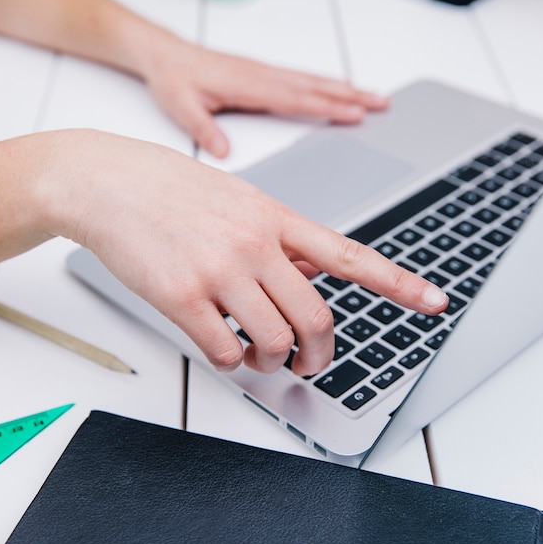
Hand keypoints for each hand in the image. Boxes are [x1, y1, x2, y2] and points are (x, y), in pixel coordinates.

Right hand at [46, 131, 446, 375]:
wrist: (107, 180)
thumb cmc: (171, 189)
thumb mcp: (238, 199)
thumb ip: (278, 239)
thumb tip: (309, 277)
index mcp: (275, 218)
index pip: (350, 256)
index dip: (399, 283)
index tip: (435, 301)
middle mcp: (255, 243)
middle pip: (316, 319)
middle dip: (320, 354)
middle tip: (310, 363)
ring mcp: (219, 269)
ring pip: (274, 341)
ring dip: (273, 361)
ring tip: (260, 355)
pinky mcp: (181, 295)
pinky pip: (225, 351)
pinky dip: (231, 361)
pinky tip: (222, 348)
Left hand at [140, 35, 389, 158]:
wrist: (165, 55)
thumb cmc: (173, 79)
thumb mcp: (181, 106)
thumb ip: (203, 128)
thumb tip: (223, 152)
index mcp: (247, 85)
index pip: (295, 97)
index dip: (327, 106)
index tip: (355, 114)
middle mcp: (262, 76)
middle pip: (314, 86)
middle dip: (350, 95)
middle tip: (381, 103)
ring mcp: (265, 72)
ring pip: (312, 80)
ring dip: (344, 88)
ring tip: (373, 96)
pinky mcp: (263, 73)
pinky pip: (301, 77)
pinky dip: (325, 83)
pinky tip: (339, 87)